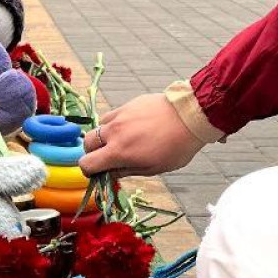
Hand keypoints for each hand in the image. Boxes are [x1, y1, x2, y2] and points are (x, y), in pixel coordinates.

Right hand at [79, 93, 206, 177]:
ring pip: (99, 127)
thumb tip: (110, 173)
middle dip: (93, 152)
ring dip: (104, 137)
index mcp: (119, 152)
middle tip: (108, 157)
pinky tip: (130, 128)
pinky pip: (112, 115)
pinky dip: (115, 124)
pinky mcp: (127, 105)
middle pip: (87, 143)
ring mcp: (119, 116)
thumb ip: (127, 171)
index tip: (99, 172)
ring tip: (122, 141)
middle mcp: (114, 132)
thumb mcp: (153, 168)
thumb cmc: (176, 146)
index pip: (86, 163)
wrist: (190, 116)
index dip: (89, 171)